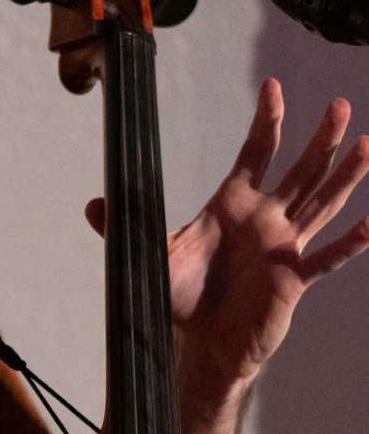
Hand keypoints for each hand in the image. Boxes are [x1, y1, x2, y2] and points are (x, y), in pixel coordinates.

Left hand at [87, 79, 368, 392]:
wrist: (196, 346)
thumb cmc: (180, 298)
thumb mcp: (150, 254)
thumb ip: (124, 226)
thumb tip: (92, 205)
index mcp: (232, 205)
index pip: (255, 154)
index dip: (266, 122)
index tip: (271, 87)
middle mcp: (264, 220)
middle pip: (301, 171)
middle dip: (321, 138)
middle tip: (340, 104)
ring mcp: (283, 247)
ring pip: (321, 204)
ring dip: (345, 177)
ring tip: (368, 145)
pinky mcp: (292, 279)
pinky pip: (327, 260)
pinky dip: (351, 244)